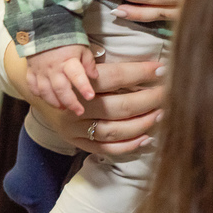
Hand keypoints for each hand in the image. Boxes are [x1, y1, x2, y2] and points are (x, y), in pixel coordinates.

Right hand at [5, 43, 165, 154]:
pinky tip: (146, 137)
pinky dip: (128, 145)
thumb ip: (114, 70)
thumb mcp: (88, 65)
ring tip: (161, 114)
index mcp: (78, 82)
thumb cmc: (75, 76)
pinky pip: (105, 148)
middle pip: (118, 106)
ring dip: (141, 124)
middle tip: (167, 94)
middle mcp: (75, 107)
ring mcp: (74, 128)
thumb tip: (152, 69)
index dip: (140, 73)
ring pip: (113, 130)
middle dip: (148, 100)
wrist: (45, 94)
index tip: (162, 70)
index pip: (115, 77)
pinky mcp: (76, 142)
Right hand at [25, 43, 98, 115]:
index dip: (83, 87)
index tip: (90, 97)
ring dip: (54, 102)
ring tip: (63, 108)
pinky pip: (32, 86)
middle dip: (70, 102)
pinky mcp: (31, 71)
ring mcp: (40, 71)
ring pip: (45, 91)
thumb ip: (88, 62)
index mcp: (68, 60)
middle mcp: (53, 68)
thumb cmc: (66, 39)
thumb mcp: (82, 47)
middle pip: (60, 89)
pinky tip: (46, 99)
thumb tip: (95, 76)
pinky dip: (38, 95)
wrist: (43, 28)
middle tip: (79, 111)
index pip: (76, 76)